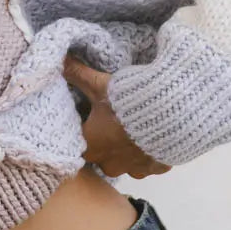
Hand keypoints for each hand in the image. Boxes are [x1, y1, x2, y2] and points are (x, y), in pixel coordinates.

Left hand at [62, 53, 172, 179]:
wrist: (171, 115)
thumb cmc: (127, 102)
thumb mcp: (100, 85)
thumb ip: (77, 74)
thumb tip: (59, 59)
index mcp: (89, 148)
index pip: (76, 140)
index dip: (82, 125)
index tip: (89, 113)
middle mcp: (108, 164)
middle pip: (100, 153)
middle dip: (103, 139)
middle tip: (111, 120)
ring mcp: (133, 169)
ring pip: (124, 161)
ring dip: (125, 148)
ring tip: (131, 129)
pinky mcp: (155, 169)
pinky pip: (148, 164)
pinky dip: (148, 151)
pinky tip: (150, 136)